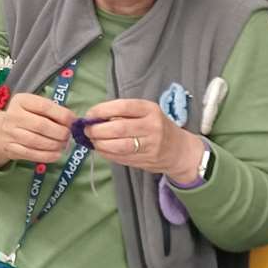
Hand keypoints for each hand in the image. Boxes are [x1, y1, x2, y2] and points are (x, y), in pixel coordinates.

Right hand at [0, 92, 72, 169]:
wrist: (0, 131)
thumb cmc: (25, 116)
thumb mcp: (35, 107)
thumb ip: (52, 111)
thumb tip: (73, 121)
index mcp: (21, 101)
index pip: (44, 107)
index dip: (62, 115)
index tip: (72, 121)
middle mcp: (13, 115)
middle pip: (41, 126)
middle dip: (59, 132)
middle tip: (68, 136)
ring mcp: (10, 133)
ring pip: (36, 141)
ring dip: (54, 145)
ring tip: (63, 145)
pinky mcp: (11, 148)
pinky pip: (31, 154)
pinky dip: (47, 156)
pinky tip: (57, 154)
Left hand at [80, 99, 201, 182]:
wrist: (180, 150)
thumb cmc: (158, 127)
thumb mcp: (146, 113)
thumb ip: (124, 113)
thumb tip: (94, 117)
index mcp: (150, 110)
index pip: (122, 107)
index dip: (102, 110)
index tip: (89, 114)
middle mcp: (152, 127)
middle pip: (118, 128)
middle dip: (97, 130)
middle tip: (86, 130)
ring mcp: (150, 145)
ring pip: (119, 146)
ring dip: (100, 144)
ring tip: (92, 141)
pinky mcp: (146, 160)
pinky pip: (121, 158)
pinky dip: (107, 154)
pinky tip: (101, 150)